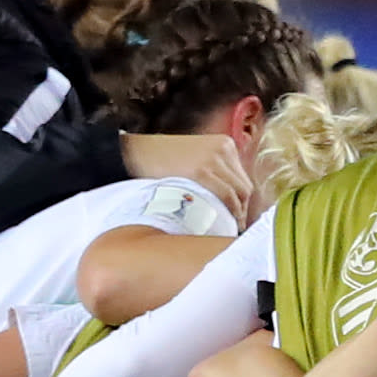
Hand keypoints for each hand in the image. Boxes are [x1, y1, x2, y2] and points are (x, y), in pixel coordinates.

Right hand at [124, 131, 259, 226]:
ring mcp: (213, 159)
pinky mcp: (202, 171)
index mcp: (224, 145)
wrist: (132, 154)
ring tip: (225, 231)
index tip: (237, 220)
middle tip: (233, 229)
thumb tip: (231, 204)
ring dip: (235, 215)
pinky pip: (225, 197)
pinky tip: (220, 225)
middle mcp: (223, 150)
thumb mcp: (194, 159)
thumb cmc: (160, 162)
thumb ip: (213, 174)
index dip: (242, 203)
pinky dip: (226, 213)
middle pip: (244, 188)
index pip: (242, 180)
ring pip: (237, 195)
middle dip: (241, 211)